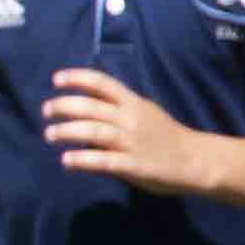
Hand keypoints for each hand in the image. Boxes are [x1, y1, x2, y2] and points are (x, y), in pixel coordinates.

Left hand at [37, 70, 229, 201]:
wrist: (197, 160)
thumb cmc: (167, 137)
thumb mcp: (145, 115)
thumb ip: (118, 112)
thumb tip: (85, 116)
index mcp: (134, 103)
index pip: (103, 84)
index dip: (78, 78)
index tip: (56, 79)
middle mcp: (131, 119)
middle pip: (92, 107)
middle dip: (65, 106)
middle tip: (46, 111)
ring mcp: (132, 142)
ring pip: (94, 131)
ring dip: (68, 131)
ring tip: (49, 134)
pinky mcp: (134, 165)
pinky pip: (105, 161)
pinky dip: (83, 159)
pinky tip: (66, 161)